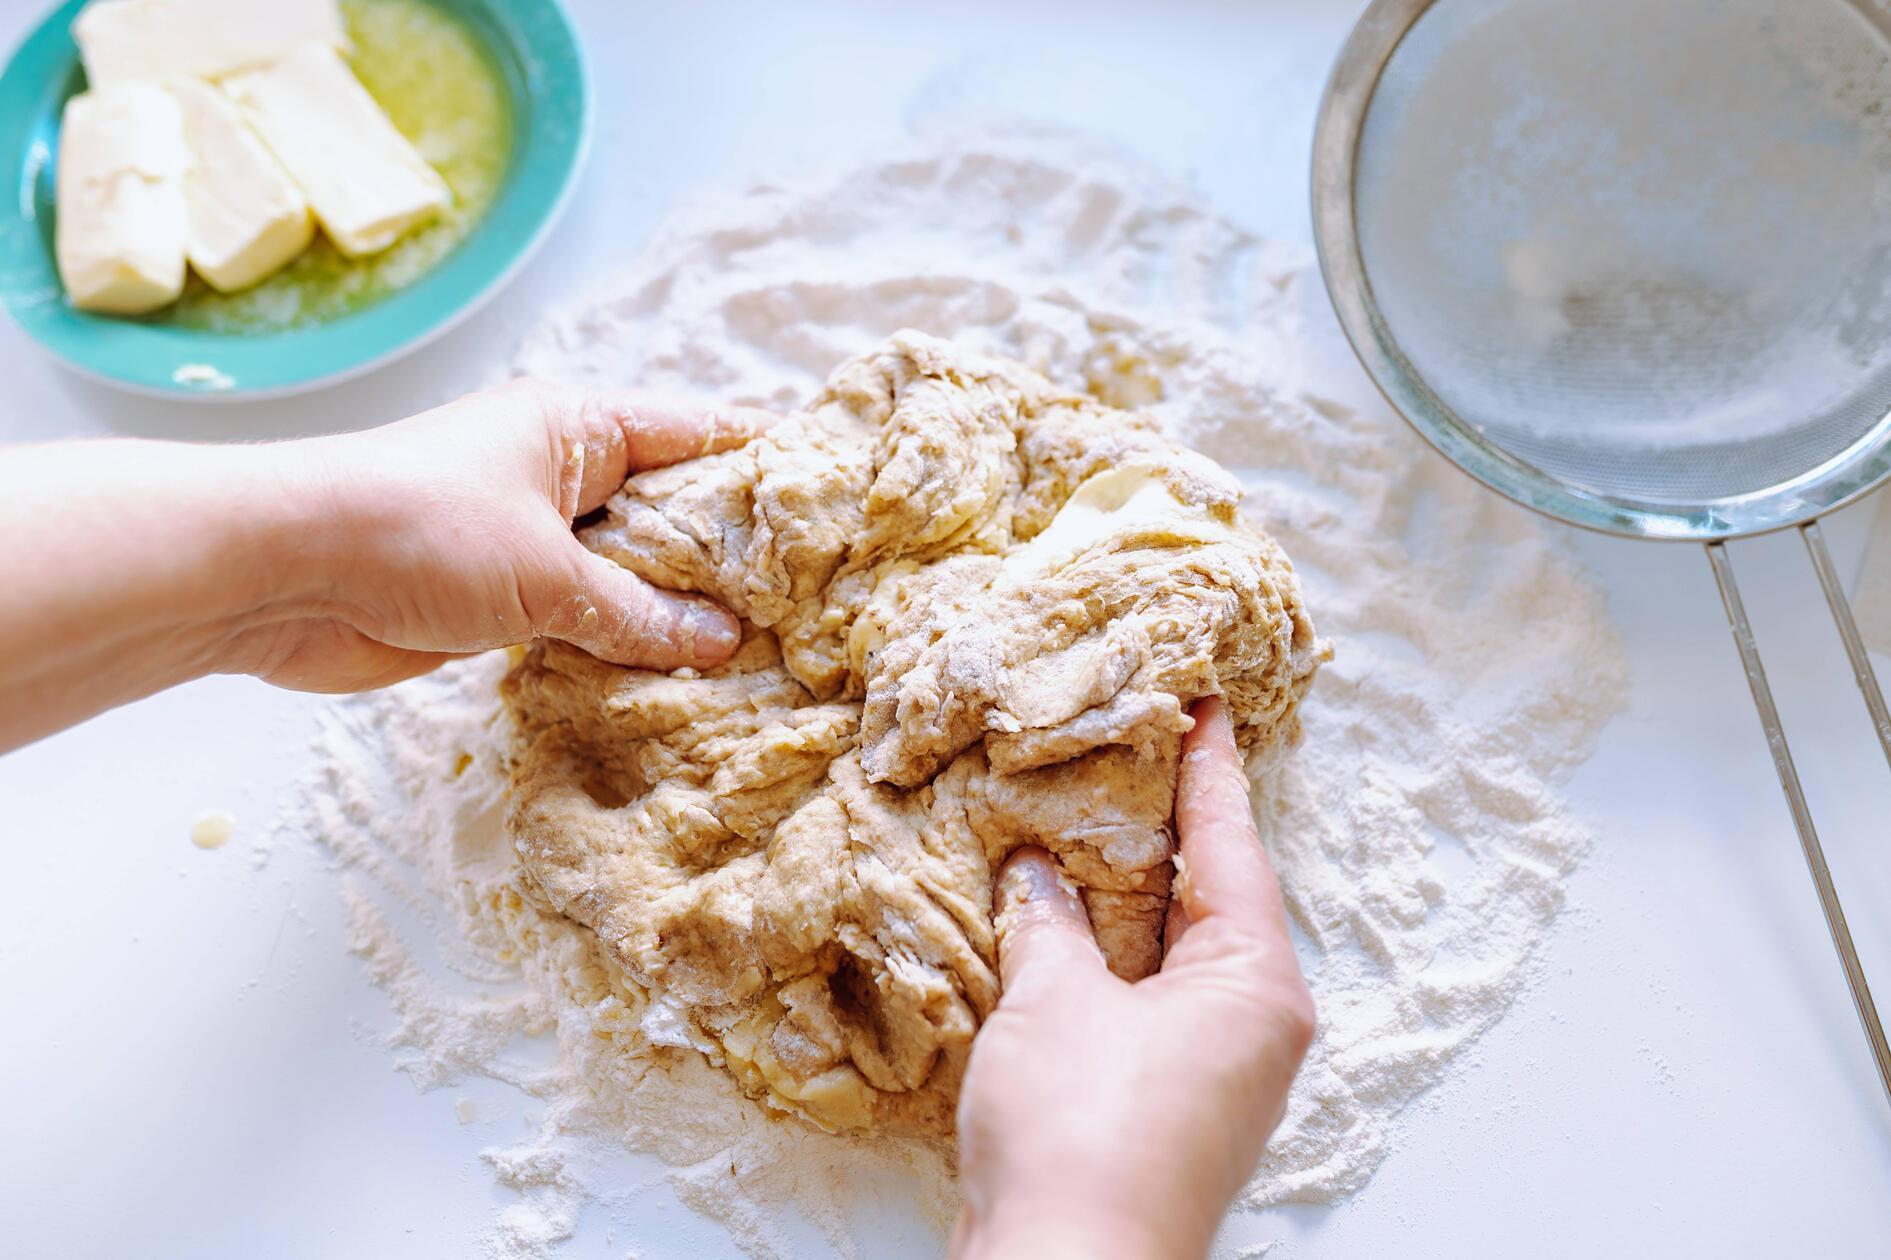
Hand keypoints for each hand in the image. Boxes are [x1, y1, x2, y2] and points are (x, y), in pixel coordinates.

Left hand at [229, 380, 771, 690]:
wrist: (279, 575)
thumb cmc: (414, 531)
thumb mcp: (547, 572)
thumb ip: (638, 612)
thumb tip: (721, 642)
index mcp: (575, 427)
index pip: (695, 433)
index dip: (760, 462)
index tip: (827, 498)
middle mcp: (556, 472)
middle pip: (667, 507)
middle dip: (725, 552)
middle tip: (806, 597)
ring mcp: (528, 535)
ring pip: (625, 570)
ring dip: (671, 609)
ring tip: (757, 648)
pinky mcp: (497, 597)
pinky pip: (582, 616)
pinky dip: (621, 643)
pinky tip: (673, 677)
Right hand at [950, 697, 1314, 1259]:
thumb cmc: (1082, 1134)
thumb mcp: (1055, 1001)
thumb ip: (1047, 924)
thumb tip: (1034, 876)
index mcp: (1254, 983)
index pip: (1232, 847)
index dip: (1211, 770)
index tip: (1210, 703)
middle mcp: (1249, 1023)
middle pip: (1211, 897)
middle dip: (1168, 827)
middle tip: (1142, 741)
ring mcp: (1208, 1070)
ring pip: (1169, 952)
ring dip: (1125, 895)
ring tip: (1089, 817)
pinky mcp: (1160, 1106)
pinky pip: (1138, 1001)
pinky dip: (1102, 956)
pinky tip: (1056, 925)